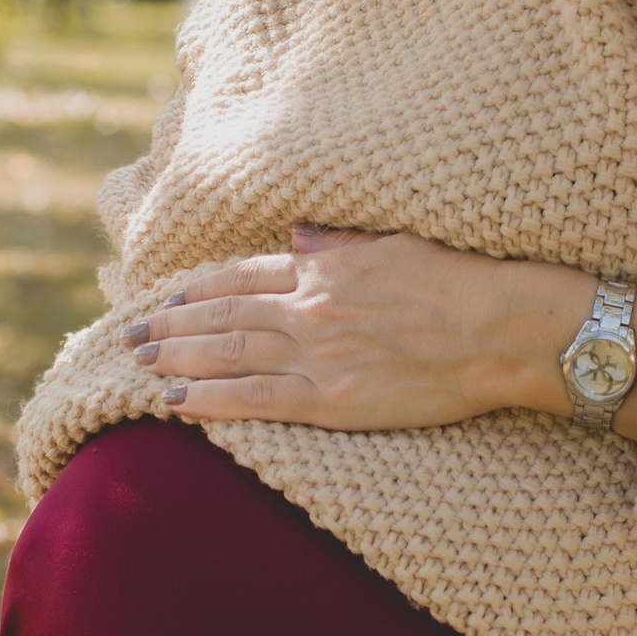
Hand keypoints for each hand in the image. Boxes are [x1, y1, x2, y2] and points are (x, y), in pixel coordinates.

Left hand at [122, 228, 636, 439]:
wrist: (505, 329)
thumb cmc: (464, 282)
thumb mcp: (398, 243)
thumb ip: (342, 242)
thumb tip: (299, 234)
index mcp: (328, 266)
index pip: (247, 274)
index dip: (200, 287)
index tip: (168, 295)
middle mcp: (313, 307)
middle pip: (225, 313)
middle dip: (172, 323)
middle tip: (130, 333)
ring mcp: (321, 354)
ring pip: (230, 353)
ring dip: (178, 357)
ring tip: (140, 363)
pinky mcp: (336, 398)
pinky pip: (258, 400)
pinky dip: (211, 399)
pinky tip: (175, 401)